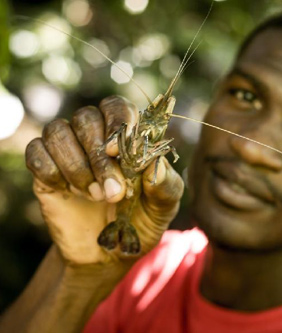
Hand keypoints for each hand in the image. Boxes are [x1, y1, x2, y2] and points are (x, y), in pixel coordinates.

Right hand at [25, 96, 183, 265]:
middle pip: (86, 118)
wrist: (109, 252)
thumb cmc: (141, 220)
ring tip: (95, 196)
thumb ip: (165, 185)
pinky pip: (37, 153)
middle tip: (113, 193)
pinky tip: (69, 192)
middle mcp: (96, 136)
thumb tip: (153, 165)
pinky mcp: (45, 168)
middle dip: (98, 157)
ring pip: (58, 131)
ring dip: (76, 167)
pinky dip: (52, 172)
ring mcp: (69, 150)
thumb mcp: (164, 207)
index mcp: (127, 136)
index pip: (117, 107)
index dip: (116, 122)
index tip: (115, 151)